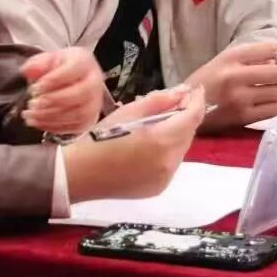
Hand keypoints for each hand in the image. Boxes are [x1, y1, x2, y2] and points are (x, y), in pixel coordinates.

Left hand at [19, 48, 103, 135]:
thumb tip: (28, 70)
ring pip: (78, 114)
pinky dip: (53, 126)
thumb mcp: (48, 60)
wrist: (73, 80)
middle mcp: (94, 82)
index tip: (35, 88)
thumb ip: (37, 64)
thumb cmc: (61, 69)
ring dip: (51, 117)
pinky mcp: (89, 119)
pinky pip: (74, 127)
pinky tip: (38, 122)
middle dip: (54, 101)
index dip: (54, 80)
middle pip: (81, 94)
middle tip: (33, 103)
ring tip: (31, 115)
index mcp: (85, 63)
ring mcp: (94, 103)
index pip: (75, 70)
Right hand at [64, 85, 204, 201]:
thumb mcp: (128, 112)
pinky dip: (168, 151)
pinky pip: (172, 164)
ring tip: (159, 124)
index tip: (195, 89)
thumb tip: (182, 92)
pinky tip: (152, 145)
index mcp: (162, 140)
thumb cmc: (100, 138)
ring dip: (177, 134)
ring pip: (182, 149)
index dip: (197, 100)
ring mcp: (165, 178)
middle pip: (189, 133)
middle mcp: (169, 162)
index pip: (193, 117)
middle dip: (186, 116)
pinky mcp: (159, 188)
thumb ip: (159, 101)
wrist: (80, 174)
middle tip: (175, 103)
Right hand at [186, 41, 276, 130]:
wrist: (184, 107)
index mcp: (232, 57)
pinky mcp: (241, 117)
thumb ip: (251, 58)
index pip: (271, 49)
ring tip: (272, 93)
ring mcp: (239, 98)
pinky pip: (273, 110)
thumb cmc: (208, 82)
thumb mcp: (225, 61)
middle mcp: (235, 76)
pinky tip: (265, 104)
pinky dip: (274, 107)